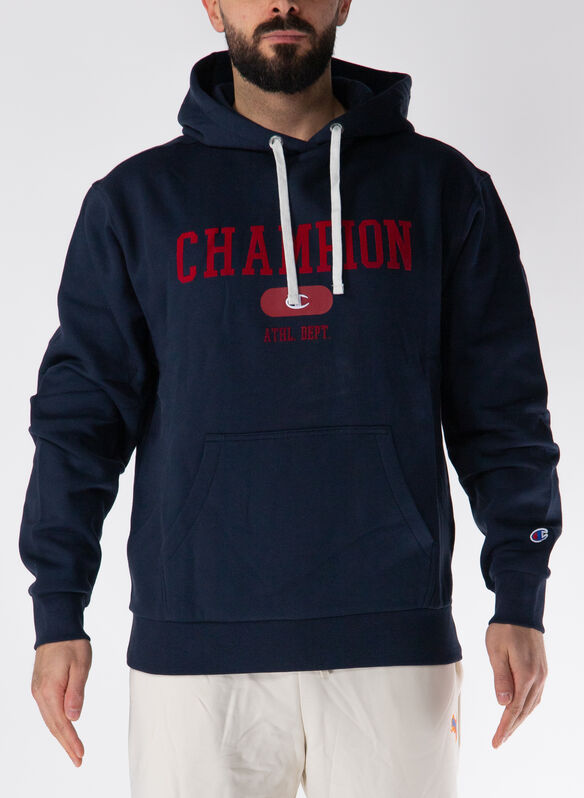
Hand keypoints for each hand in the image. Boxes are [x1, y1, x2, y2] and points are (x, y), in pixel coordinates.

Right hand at [30, 639, 91, 766]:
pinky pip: (48, 711)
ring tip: (73, 749)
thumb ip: (76, 692)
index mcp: (50, 690)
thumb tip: (74, 718)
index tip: (80, 755)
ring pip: (49, 719)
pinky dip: (56, 723)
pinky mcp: (40, 687)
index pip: (61, 723)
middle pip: (53, 725)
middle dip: (66, 744)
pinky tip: (64, 729)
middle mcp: (40, 694)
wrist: (57, 628)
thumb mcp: (80, 666)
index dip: (71, 741)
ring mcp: (38, 691)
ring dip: (61, 735)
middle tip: (78, 759)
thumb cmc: (72, 644)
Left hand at [485, 622, 547, 748]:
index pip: (514, 709)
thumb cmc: (504, 629)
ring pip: (531, 704)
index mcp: (525, 674)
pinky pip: (535, 695)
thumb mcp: (496, 651)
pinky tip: (518, 710)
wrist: (521, 611)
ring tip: (506, 730)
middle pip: (524, 710)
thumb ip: (500, 678)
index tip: (496, 742)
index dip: (504, 727)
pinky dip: (526, 706)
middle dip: (511, 728)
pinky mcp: (542, 670)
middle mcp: (538, 677)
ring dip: (519, 719)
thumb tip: (503, 703)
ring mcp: (542, 674)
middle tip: (499, 741)